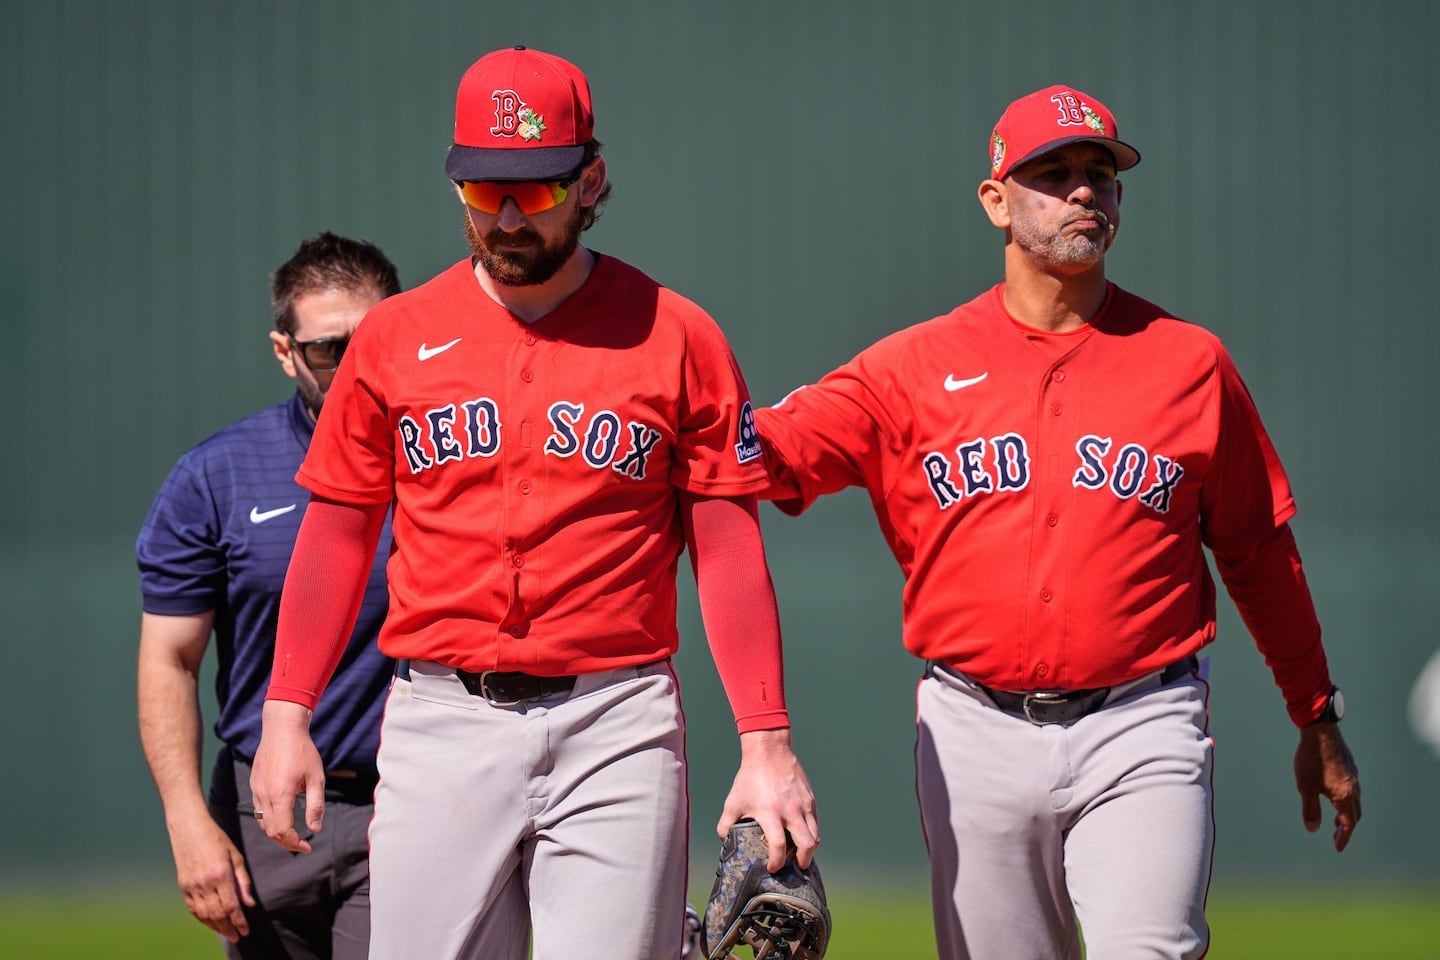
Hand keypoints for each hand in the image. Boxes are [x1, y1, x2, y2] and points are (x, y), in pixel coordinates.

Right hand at [166, 813, 253, 941]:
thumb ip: (243, 881)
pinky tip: (210, 922)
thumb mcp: (235, 856)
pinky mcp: (182, 885)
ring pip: (204, 914)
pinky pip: (192, 908)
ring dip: (216, 926)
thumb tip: (249, 904)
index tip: (246, 930)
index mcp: (220, 874)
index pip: (231, 906)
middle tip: (237, 937)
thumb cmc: (216, 838)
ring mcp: (191, 885)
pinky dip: (202, 918)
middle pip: (217, 914)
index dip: (239, 921)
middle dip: (228, 928)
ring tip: (226, 932)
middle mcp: (204, 882)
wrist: (189, 827)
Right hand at [249, 700, 324, 853]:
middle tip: (302, 845)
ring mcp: (256, 789)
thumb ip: (316, 805)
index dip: (294, 843)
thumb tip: (315, 829)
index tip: (307, 847)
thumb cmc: (303, 751)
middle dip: (286, 842)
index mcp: (280, 794)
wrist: (282, 728)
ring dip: (276, 832)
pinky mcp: (254, 784)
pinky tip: (283, 817)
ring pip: (262, 822)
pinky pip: (258, 810)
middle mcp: (264, 794)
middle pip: (270, 830)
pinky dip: (269, 820)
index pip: (282, 830)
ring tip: (293, 834)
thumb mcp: (317, 778)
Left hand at [716, 728, 819, 870]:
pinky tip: (802, 835)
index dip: (776, 861)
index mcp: (770, 812)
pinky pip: (815, 822)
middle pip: (807, 844)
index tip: (773, 868)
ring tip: (800, 854)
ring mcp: (803, 805)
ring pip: (815, 835)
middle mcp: (790, 810)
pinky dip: (812, 833)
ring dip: (810, 849)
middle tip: (796, 866)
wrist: (769, 752)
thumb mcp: (733, 802)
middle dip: (803, 861)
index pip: (778, 845)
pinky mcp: (810, 799)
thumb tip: (725, 841)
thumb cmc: (749, 778)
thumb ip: (725, 824)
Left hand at [1294, 721, 1360, 851]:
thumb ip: (1310, 809)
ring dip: (1347, 814)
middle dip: (1346, 828)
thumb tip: (1312, 829)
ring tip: (1336, 821)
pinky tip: (1334, 797)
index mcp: (1345, 795)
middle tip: (1336, 837)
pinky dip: (1346, 801)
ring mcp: (1354, 776)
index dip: (1343, 837)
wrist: (1320, 730)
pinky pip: (1352, 790)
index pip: (1348, 823)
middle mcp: (1354, 787)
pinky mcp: (1350, 767)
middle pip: (1355, 814)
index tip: (1338, 849)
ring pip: (1354, 801)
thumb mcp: (1306, 787)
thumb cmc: (1311, 759)